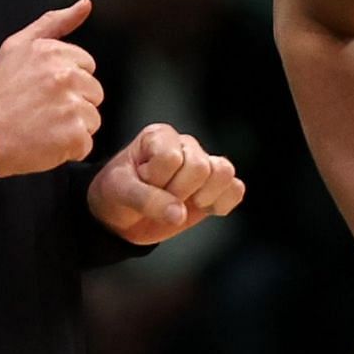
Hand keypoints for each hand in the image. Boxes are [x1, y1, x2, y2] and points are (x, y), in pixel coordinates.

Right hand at [0, 0, 102, 176]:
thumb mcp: (18, 46)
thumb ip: (55, 22)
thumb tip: (85, 4)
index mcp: (54, 52)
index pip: (87, 66)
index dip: (68, 81)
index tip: (45, 90)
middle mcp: (65, 76)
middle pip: (94, 93)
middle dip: (74, 103)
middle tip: (43, 110)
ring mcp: (70, 106)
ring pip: (92, 119)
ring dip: (73, 127)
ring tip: (43, 126)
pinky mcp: (73, 135)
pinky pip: (86, 143)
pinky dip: (69, 149)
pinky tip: (46, 142)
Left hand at [87, 123, 244, 244]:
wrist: (122, 217)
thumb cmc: (117, 195)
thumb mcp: (118, 193)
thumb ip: (146, 199)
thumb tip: (180, 214)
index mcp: (159, 136)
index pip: (171, 158)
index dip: (156, 181)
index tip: (139, 185)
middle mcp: (185, 145)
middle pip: (200, 166)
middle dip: (178, 192)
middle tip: (159, 198)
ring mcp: (204, 163)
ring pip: (224, 173)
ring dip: (202, 197)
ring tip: (181, 203)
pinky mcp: (216, 186)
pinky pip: (236, 189)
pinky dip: (222, 203)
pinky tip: (201, 208)